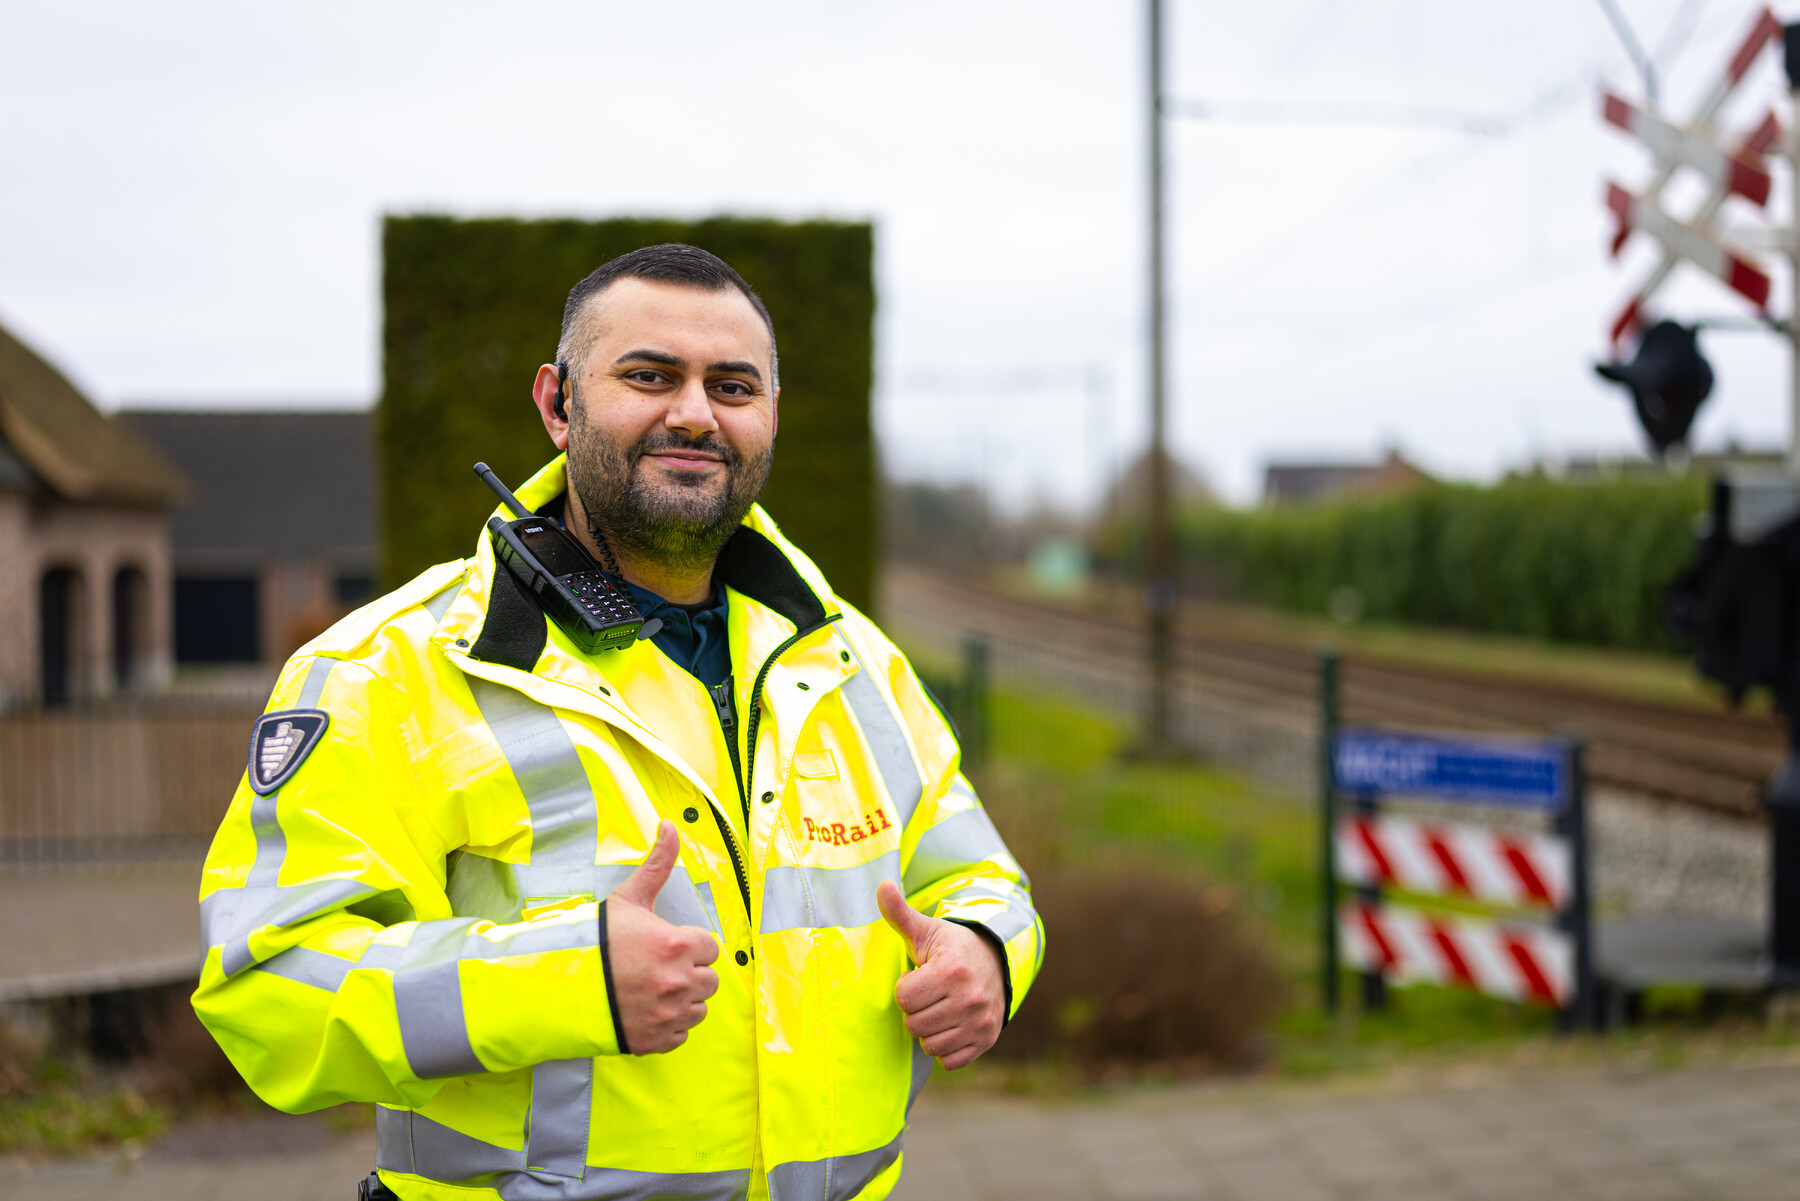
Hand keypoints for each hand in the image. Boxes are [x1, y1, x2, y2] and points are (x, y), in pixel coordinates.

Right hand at [606, 820, 719, 1054]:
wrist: (559, 985)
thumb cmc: (596, 941)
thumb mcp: (629, 898)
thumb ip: (657, 863)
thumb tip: (670, 826)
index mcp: (678, 945)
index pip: (710, 947)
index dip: (688, 945)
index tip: (667, 946)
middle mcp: (679, 981)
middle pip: (708, 980)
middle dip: (689, 973)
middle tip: (658, 968)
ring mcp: (669, 1014)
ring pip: (697, 1008)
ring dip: (682, 1000)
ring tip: (652, 989)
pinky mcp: (656, 1041)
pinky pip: (680, 1034)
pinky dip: (668, 1026)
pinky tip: (646, 1010)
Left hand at [875, 879, 1005, 1069]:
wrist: (995, 962)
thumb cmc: (951, 947)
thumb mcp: (926, 929)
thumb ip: (899, 912)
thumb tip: (881, 885)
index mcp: (952, 970)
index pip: (904, 998)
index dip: (906, 988)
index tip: (919, 977)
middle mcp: (970, 998)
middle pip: (914, 1024)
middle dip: (916, 1010)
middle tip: (929, 994)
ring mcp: (981, 1022)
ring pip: (930, 1045)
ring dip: (928, 1030)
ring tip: (939, 1008)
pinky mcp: (987, 1040)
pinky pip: (949, 1061)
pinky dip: (945, 1048)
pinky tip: (950, 1025)